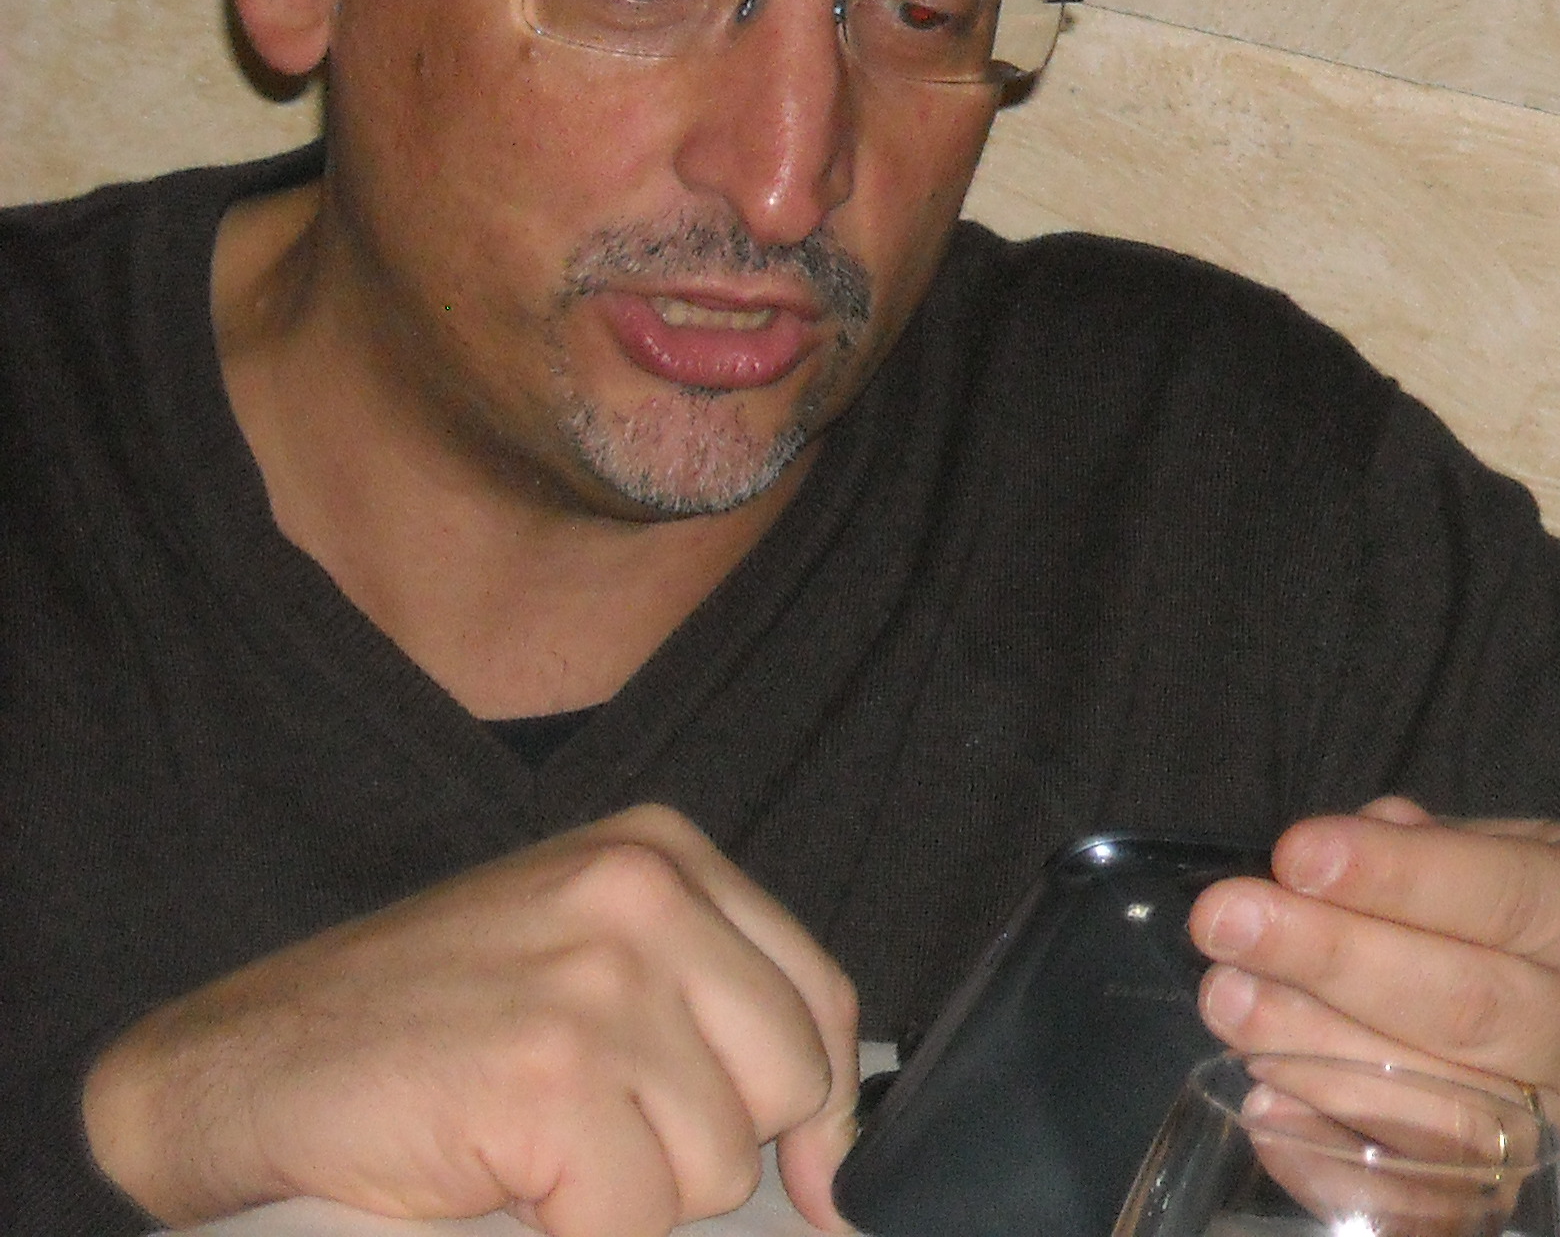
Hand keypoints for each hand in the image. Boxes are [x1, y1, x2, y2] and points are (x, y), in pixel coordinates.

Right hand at [81, 804, 860, 1236]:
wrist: (230, 1072)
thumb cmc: (410, 1037)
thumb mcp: (581, 970)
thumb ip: (705, 1020)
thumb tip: (834, 1166)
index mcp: (662, 855)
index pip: (821, 1000)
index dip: (816, 1106)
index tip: (809, 1174)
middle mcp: (643, 894)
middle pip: (789, 1082)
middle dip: (707, 1149)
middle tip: (599, 1147)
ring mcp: (598, 978)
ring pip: (715, 1164)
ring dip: (631, 1198)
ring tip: (533, 1151)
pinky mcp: (549, 1073)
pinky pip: (634, 1220)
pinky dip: (574, 1231)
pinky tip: (501, 1184)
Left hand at [1188, 797, 1559, 1183]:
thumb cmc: (1531, 915)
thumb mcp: (1510, 852)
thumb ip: (1430, 848)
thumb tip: (1336, 855)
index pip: (1511, 897)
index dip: (1400, 876)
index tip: (1296, 853)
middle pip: (1468, 1004)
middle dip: (1334, 958)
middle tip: (1228, 923)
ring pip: (1437, 1104)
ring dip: (1314, 1049)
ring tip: (1228, 997)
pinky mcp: (1520, 1202)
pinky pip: (1416, 1196)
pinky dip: (1330, 1151)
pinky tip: (1263, 1101)